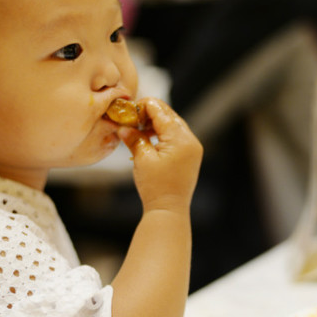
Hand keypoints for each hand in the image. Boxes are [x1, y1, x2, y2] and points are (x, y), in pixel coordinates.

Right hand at [118, 97, 202, 211]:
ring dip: (156, 123)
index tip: (128, 111)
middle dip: (149, 114)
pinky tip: (149, 138)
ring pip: (173, 125)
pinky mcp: (191, 155)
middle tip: (131, 119)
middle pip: (169, 115)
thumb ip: (134, 138)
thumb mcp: (142, 159)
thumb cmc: (156, 187)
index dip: (143, 107)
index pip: (161, 111)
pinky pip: (177, 136)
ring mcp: (193, 148)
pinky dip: (163, 134)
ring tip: (139, 129)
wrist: (169, 210)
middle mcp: (191, 140)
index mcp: (181, 139)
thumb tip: (123, 126)